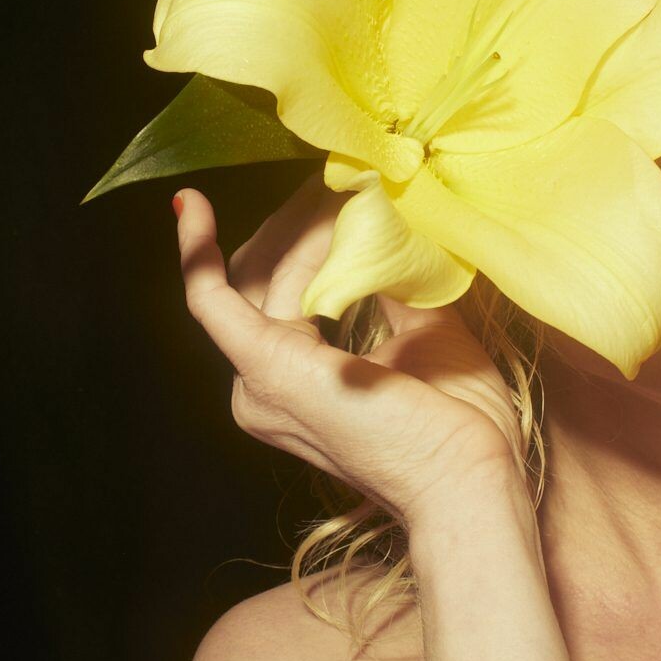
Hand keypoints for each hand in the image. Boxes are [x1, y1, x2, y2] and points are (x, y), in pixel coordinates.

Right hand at [172, 174, 523, 525]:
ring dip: (308, 227)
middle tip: (344, 177)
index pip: (283, 295)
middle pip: (267, 279)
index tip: (335, 193)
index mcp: (296, 388)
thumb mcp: (427, 334)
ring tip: (346, 188)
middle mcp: (261, 390)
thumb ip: (392, 286)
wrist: (468, 483)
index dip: (308, 241)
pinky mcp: (265, 369)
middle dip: (306, 225)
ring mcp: (257, 383)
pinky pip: (212, 299)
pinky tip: (192, 207)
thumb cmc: (461, 426)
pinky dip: (198, 251)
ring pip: (265, 275)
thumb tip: (384, 228)